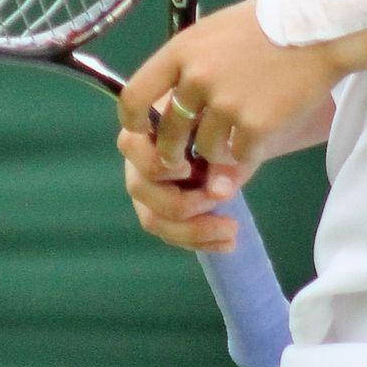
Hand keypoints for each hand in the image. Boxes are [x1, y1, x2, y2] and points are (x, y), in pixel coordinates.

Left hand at [117, 0, 344, 176]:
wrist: (322, 30)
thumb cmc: (269, 26)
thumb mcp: (217, 31)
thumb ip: (190, 66)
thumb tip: (169, 106)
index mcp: (183, 50)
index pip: (134, 96)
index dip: (134, 123)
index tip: (142, 132)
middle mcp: (198, 77)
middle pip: (168, 134)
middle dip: (176, 153)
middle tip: (189, 158)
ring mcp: (226, 102)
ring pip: (206, 149)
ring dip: (219, 150)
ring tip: (241, 129)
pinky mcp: (255, 125)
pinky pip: (239, 156)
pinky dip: (247, 152)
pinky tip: (263, 131)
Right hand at [117, 95, 254, 253]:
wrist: (235, 136)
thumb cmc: (227, 124)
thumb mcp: (232, 133)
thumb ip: (225, 159)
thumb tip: (220, 193)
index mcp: (147, 127)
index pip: (131, 145)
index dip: (158, 163)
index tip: (189, 168)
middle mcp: (137, 159)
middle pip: (140, 189)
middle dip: (182, 203)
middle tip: (222, 199)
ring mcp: (146, 189)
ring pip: (153, 219)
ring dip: (193, 230)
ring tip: (232, 231)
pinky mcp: (158, 212)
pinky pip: (169, 234)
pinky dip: (199, 241)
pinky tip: (229, 243)